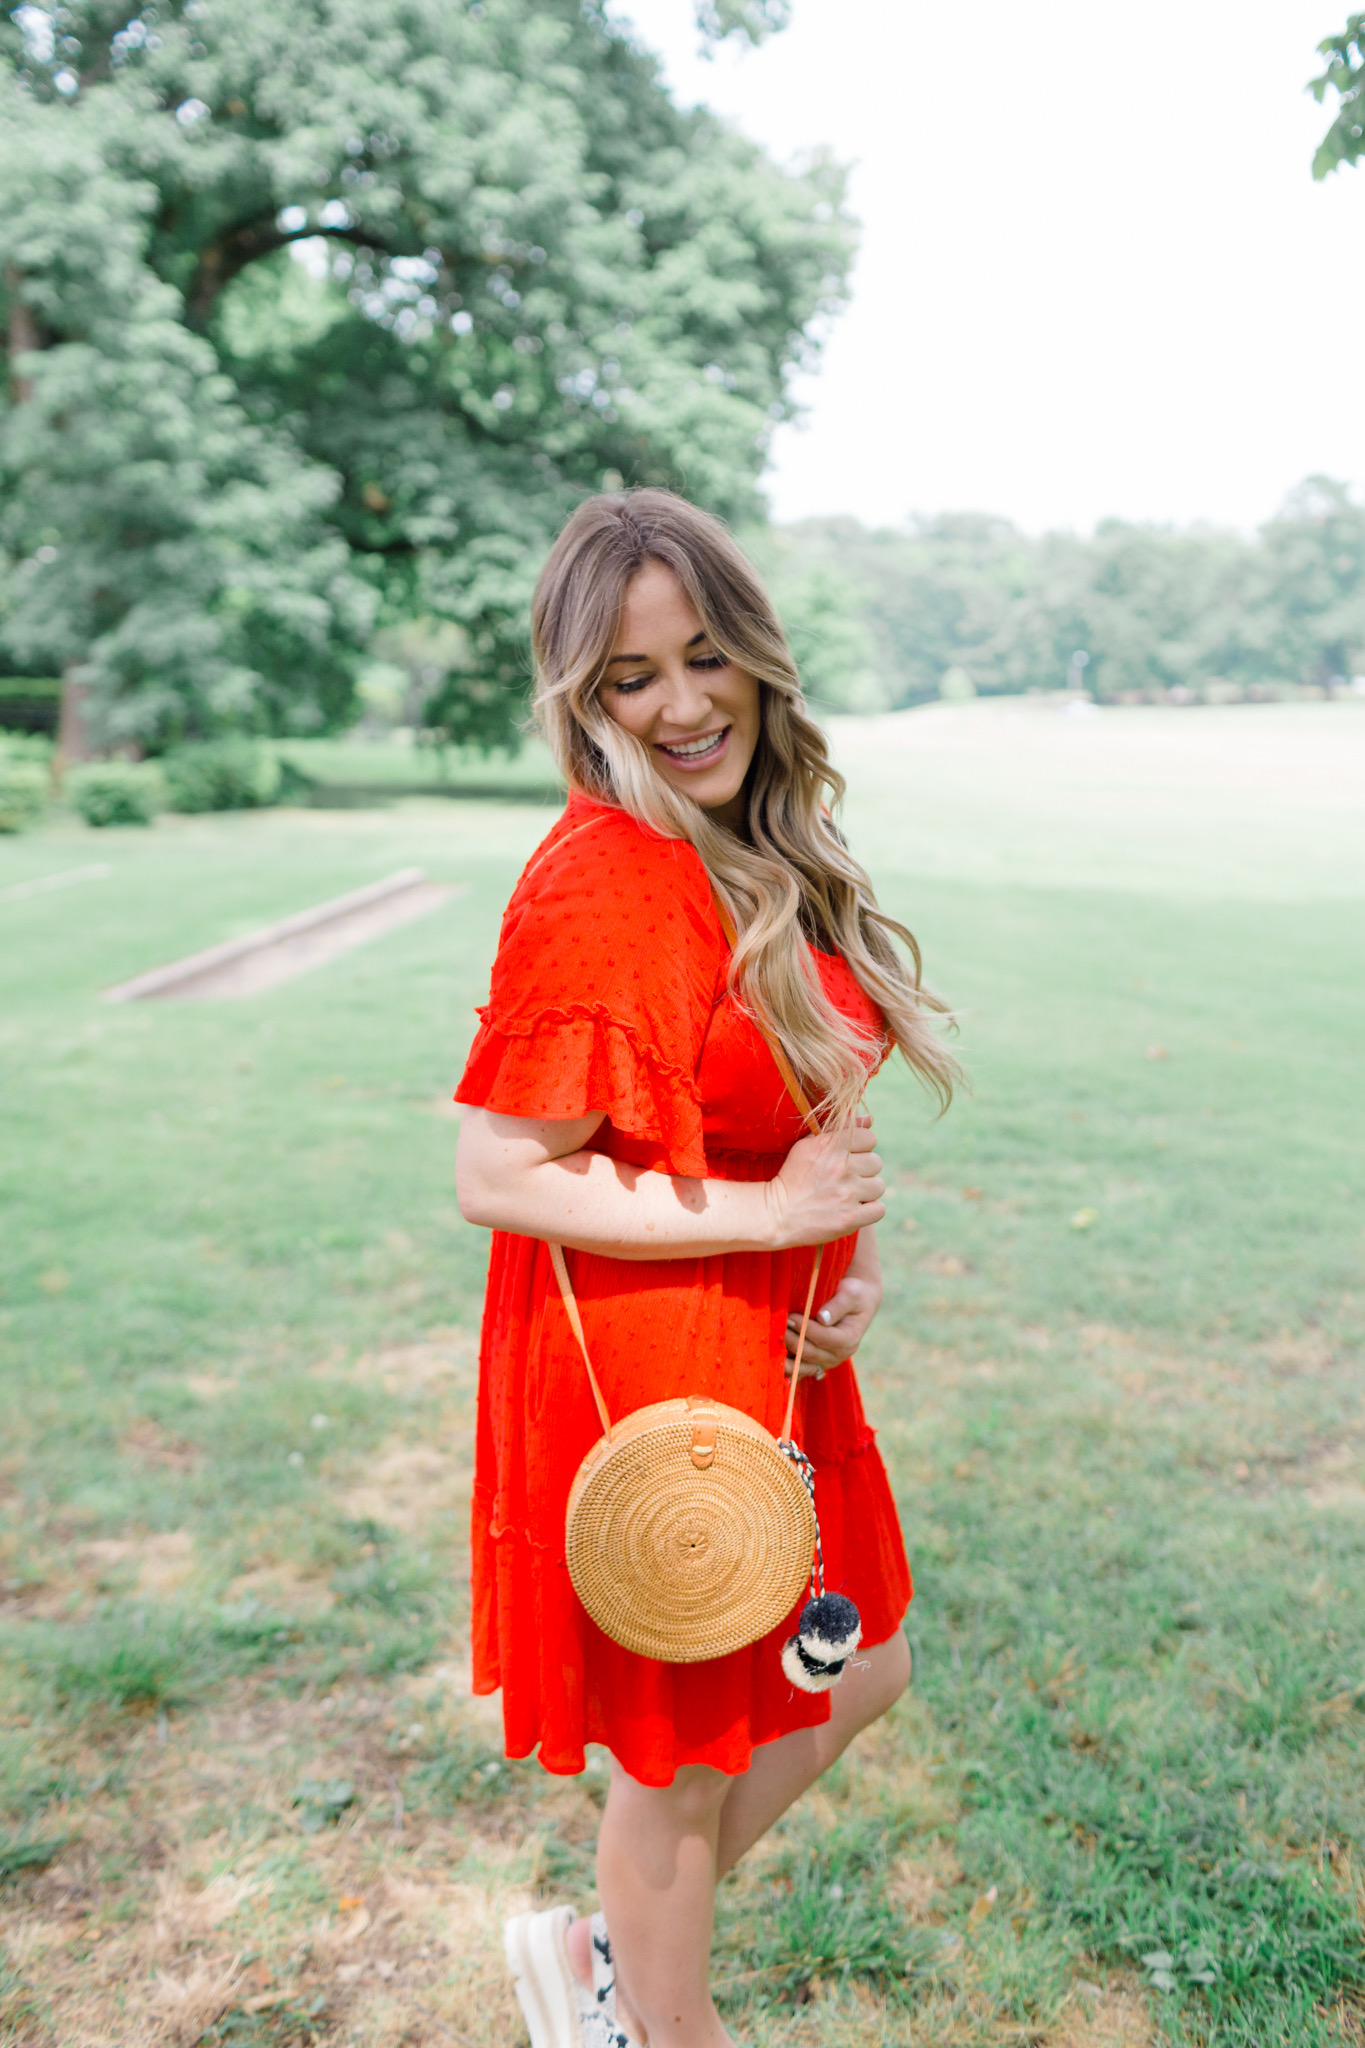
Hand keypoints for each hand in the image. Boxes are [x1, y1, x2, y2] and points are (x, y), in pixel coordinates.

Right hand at [765, 1115, 884, 1249]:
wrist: (776, 1214)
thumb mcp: (808, 1146)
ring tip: (848, 1195)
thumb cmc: (792, 1177)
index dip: (861, 1148)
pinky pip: (879, 1209)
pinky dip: (868, 1210)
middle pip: (876, 1162)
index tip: (849, 1157)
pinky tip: (853, 1209)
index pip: (870, 1138)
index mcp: (831, 1146)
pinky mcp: (850, 1218)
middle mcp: (841, 1168)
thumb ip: (840, 1130)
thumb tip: (870, 1118)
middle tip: (845, 1179)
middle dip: (863, 1170)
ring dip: (867, 1191)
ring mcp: (847, 1194)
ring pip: (879, 1186)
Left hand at [784, 1263, 883, 1379]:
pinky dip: (786, 1367)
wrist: (856, 1303)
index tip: (791, 1317)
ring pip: (803, 1367)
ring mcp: (826, 1361)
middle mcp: (838, 1355)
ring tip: (772, 1342)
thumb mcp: (851, 1294)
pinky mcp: (815, 1363)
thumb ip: (837, 1306)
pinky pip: (798, 1370)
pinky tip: (773, 1360)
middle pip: (811, 1353)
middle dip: (793, 1339)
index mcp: (849, 1339)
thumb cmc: (853, 1295)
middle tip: (778, 1324)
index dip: (807, 1329)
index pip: (825, 1338)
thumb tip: (821, 1319)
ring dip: (786, 1357)